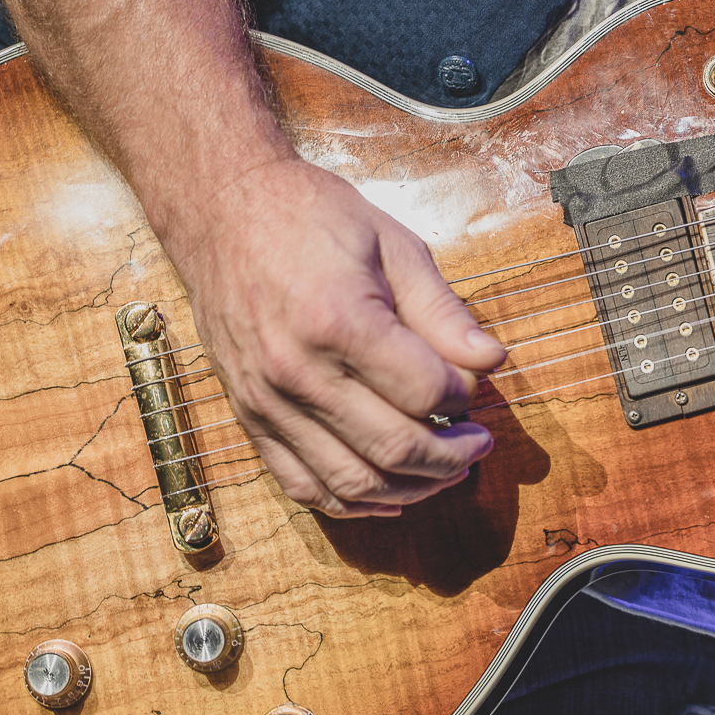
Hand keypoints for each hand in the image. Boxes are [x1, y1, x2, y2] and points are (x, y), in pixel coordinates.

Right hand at [166, 156, 505, 517]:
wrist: (222, 211)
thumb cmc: (310, 217)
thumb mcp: (393, 245)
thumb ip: (443, 312)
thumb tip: (492, 361)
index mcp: (339, 322)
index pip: (427, 393)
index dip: (466, 396)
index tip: (474, 383)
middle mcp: (298, 372)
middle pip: (396, 449)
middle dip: (452, 457)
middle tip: (479, 444)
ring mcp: (267, 402)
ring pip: (353, 482)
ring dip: (412, 489)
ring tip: (446, 470)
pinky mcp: (250, 416)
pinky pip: (302, 486)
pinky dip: (351, 503)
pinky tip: (390, 494)